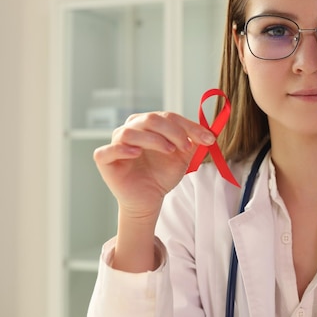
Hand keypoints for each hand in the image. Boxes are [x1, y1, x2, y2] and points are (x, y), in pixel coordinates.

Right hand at [93, 111, 215, 222]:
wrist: (150, 199)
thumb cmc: (162, 174)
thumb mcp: (183, 157)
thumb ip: (195, 142)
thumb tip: (212, 132)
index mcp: (149, 124)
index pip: (169, 116)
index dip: (189, 126)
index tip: (208, 138)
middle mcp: (131, 129)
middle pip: (150, 119)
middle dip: (173, 131)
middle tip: (186, 146)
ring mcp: (116, 143)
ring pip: (130, 132)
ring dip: (153, 139)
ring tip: (169, 151)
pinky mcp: (105, 160)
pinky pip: (107, 150)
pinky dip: (121, 149)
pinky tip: (136, 154)